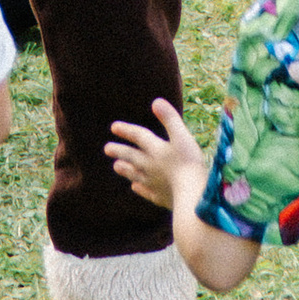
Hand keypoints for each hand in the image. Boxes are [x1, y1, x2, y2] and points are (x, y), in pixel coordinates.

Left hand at [103, 93, 204, 213]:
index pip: (139, 137)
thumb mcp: (182, 137)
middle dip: (120, 151)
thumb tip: (156, 101)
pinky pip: (147, 192)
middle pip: (133, 157)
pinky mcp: (161, 198)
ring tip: (115, 166)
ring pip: (136, 174)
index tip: (113, 127)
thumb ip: (170, 119)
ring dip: (126, 169)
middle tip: (106, 149)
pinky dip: (140, 188)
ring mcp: (155, 184)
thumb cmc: (189, 164)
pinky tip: (135, 187)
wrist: (192, 198)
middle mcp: (151, 166)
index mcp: (156, 150)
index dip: (127, 131)